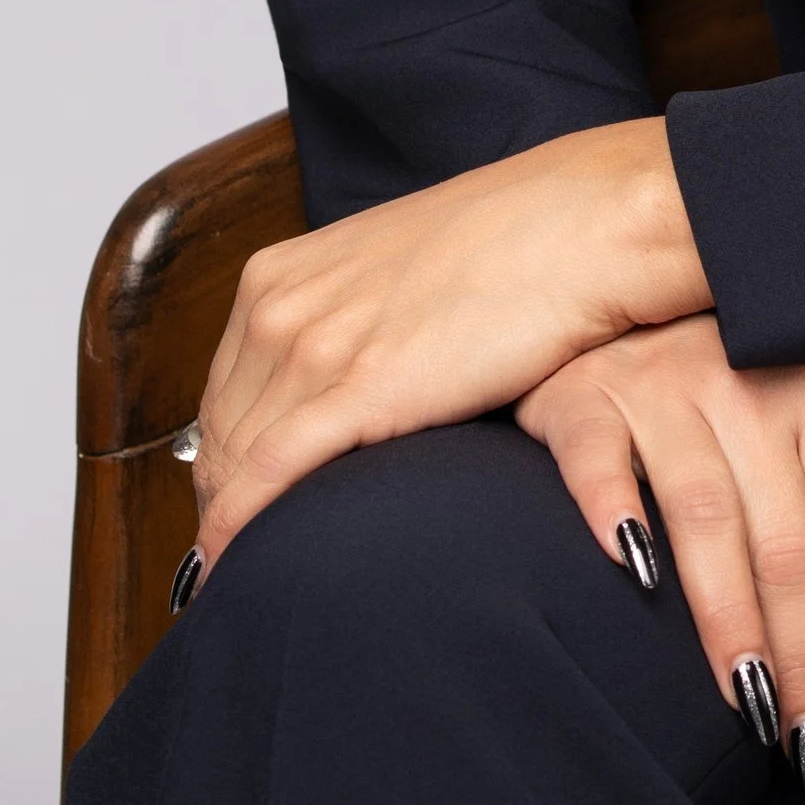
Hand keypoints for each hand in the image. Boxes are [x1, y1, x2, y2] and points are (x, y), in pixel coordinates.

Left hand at [186, 118, 704, 575]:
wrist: (582, 226)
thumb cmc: (515, 248)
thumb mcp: (400, 279)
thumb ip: (354, 324)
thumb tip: (343, 384)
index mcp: (284, 274)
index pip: (223, 394)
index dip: (226, 462)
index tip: (239, 507)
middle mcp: (283, 304)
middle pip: (222, 433)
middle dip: (225, 501)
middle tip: (245, 557)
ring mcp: (316, 343)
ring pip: (237, 462)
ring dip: (238, 524)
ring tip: (252, 578)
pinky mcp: (362, 387)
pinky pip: (268, 477)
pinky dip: (241, 530)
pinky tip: (234, 572)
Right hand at [516, 316, 804, 798]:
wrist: (624, 305)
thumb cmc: (740, 387)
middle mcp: (750, 385)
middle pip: (788, 540)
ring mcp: (664, 385)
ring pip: (707, 518)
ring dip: (730, 624)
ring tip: (750, 708)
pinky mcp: (585, 397)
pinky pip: (600, 461)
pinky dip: (616, 514)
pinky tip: (635, 576)